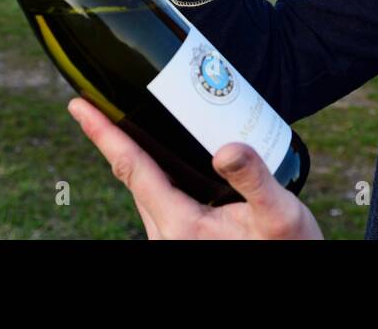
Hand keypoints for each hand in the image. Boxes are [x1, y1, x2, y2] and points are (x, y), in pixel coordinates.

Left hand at [67, 96, 322, 239]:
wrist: (299, 274)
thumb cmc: (291, 251)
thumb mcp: (281, 215)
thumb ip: (254, 179)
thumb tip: (226, 148)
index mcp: (180, 224)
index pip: (131, 168)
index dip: (103, 134)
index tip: (78, 106)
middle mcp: (167, 234)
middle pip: (133, 176)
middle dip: (118, 138)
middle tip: (105, 102)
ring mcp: (172, 239)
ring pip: (145, 189)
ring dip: (138, 156)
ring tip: (138, 122)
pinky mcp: (183, 239)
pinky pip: (159, 199)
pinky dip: (156, 172)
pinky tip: (171, 157)